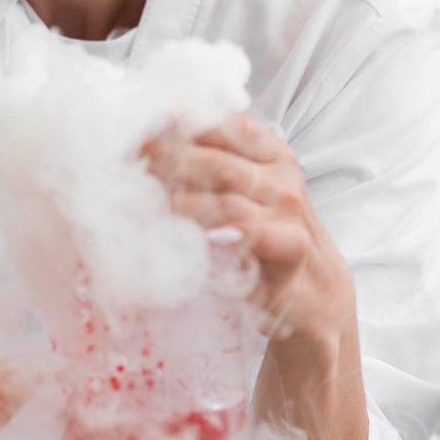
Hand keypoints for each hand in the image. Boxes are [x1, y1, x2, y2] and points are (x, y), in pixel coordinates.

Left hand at [143, 115, 366, 439]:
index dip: (177, 119)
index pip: (222, 123)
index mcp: (270, 158)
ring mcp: (295, 223)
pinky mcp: (297, 267)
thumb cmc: (264, 257)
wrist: (318, 319)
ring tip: (144, 202)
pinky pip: (261, 244)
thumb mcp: (234, 209)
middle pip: (219, 159)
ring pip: (235, 200)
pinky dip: (229, 238)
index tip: (130, 120)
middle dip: (166, 158)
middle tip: (120, 162)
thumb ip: (199, 179)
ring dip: (183, 200)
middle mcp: (284, 183)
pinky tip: (202, 239)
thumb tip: (129, 155)